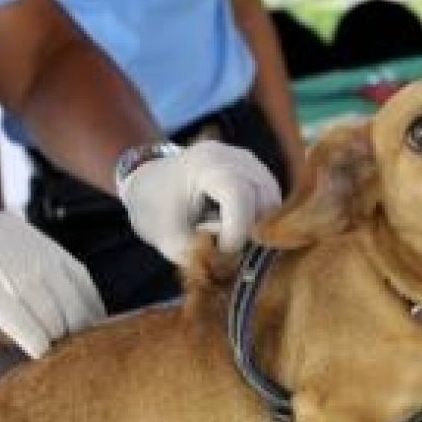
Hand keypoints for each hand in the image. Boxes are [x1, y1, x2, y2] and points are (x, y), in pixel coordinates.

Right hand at [0, 212, 104, 357]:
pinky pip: (22, 322)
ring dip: (61, 339)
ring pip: (50, 309)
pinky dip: (36, 342)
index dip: (90, 305)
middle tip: (87, 355)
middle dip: (82, 327)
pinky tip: (38, 357)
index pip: (74, 272)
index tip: (97, 331)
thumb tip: (45, 304)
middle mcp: (16, 244)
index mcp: (19, 232)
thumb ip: (13, 266)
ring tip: (63, 362)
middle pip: (69, 293)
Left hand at [118, 140, 281, 261]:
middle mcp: (234, 156)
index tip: (221, 253)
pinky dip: (258, 219)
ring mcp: (248, 160)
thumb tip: (234, 266)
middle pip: (263, 200)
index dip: (237, 232)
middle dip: (250, 232)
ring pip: (272, 202)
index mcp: (206, 163)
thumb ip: (202, 255)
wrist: (149, 184)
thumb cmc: (155, 210)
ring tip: (230, 236)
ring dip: (257, 227)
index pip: (239, 197)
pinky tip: (236, 226)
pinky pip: (270, 200)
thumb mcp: (171, 241)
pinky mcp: (256, 170)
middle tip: (227, 248)